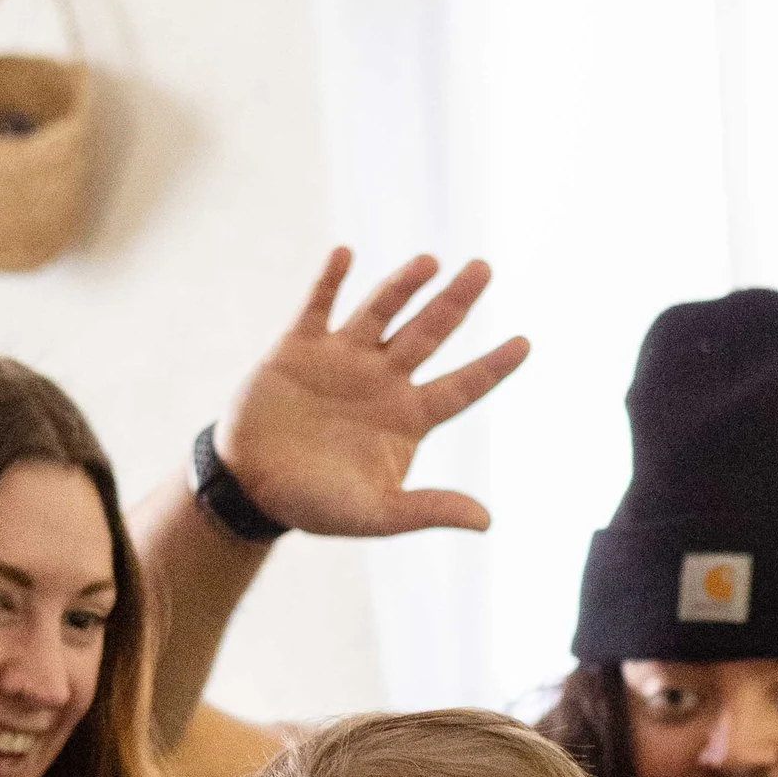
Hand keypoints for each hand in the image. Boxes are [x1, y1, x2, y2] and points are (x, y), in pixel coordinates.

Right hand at [217, 248, 528, 537]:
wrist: (251, 488)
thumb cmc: (316, 505)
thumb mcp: (376, 514)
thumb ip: (428, 510)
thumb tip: (486, 522)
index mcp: (408, 417)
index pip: (462, 386)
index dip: (493, 366)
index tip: (526, 343)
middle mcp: (382, 379)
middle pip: (429, 332)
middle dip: (456, 301)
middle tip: (484, 268)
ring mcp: (342, 358)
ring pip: (381, 310)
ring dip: (404, 285)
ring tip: (430, 262)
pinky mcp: (298, 347)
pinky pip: (318, 305)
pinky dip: (330, 280)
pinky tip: (345, 254)